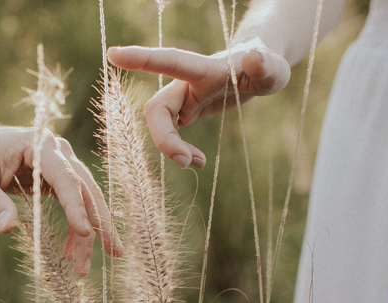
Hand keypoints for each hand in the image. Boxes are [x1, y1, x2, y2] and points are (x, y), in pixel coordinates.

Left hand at [0, 123, 121, 274]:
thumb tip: (8, 228)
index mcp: (38, 145)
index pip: (65, 177)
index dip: (76, 205)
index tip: (85, 233)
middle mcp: (56, 151)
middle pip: (85, 188)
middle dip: (97, 223)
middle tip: (112, 254)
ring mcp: (61, 163)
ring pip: (85, 198)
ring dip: (89, 231)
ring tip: (84, 267)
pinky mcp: (57, 178)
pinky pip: (73, 203)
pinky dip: (75, 228)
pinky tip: (71, 252)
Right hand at [107, 39, 290, 167]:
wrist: (257, 72)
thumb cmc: (266, 67)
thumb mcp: (273, 70)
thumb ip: (264, 66)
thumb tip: (254, 58)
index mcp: (203, 69)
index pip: (169, 61)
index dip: (141, 59)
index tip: (113, 54)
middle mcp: (185, 83)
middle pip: (156, 108)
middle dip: (164, 138)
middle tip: (187, 161)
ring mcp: (182, 98)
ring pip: (159, 124)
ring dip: (172, 147)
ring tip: (198, 162)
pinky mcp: (184, 111)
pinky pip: (168, 133)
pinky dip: (179, 150)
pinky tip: (198, 161)